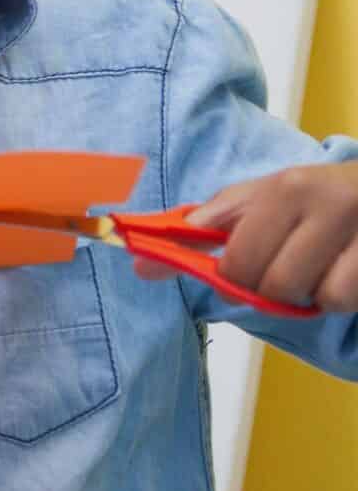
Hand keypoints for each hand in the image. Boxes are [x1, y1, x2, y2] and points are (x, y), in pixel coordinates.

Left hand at [186, 162, 357, 313]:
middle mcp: (329, 207)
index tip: (237, 274)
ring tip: (315, 268)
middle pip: (276, 286)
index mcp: (287, 189)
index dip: (231, 279)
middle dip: (268, 291)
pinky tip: (341, 273)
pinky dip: (338, 298)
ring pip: (318, 298)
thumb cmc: (314, 195)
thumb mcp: (263, 194)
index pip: (239, 260)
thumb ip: (211, 222)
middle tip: (279, 273)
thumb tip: (152, 257)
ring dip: (310, 295)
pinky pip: (346, 300)